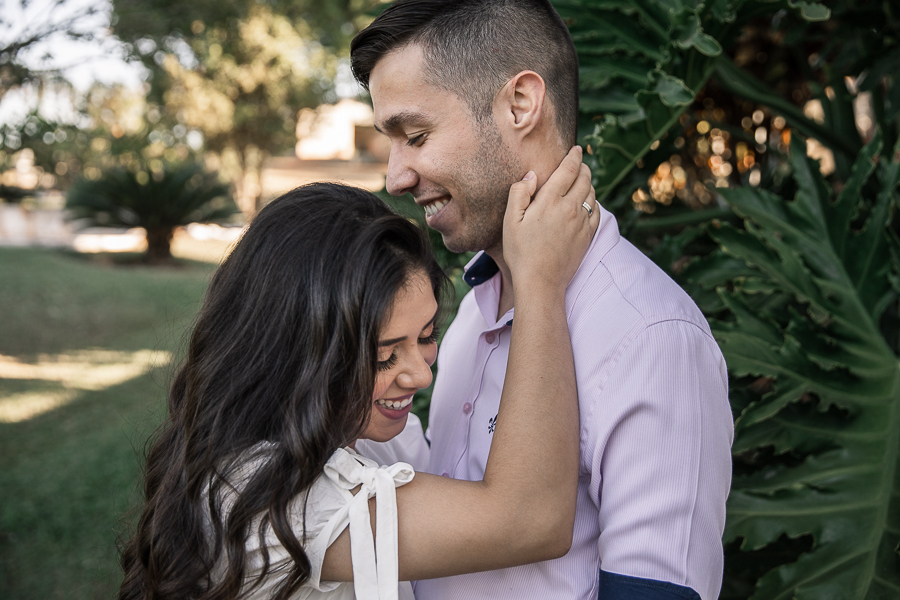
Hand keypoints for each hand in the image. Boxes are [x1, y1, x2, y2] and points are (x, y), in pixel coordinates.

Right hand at [503, 146, 598, 293]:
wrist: (540, 282)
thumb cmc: (521, 252)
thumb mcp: (510, 221)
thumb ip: (519, 193)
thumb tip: (532, 175)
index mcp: (551, 200)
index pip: (569, 169)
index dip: (574, 156)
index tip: (576, 149)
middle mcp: (571, 208)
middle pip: (585, 178)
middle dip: (583, 167)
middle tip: (579, 163)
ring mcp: (582, 223)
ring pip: (593, 194)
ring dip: (589, 183)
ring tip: (583, 180)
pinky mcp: (588, 236)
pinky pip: (597, 212)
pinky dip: (594, 202)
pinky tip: (588, 203)